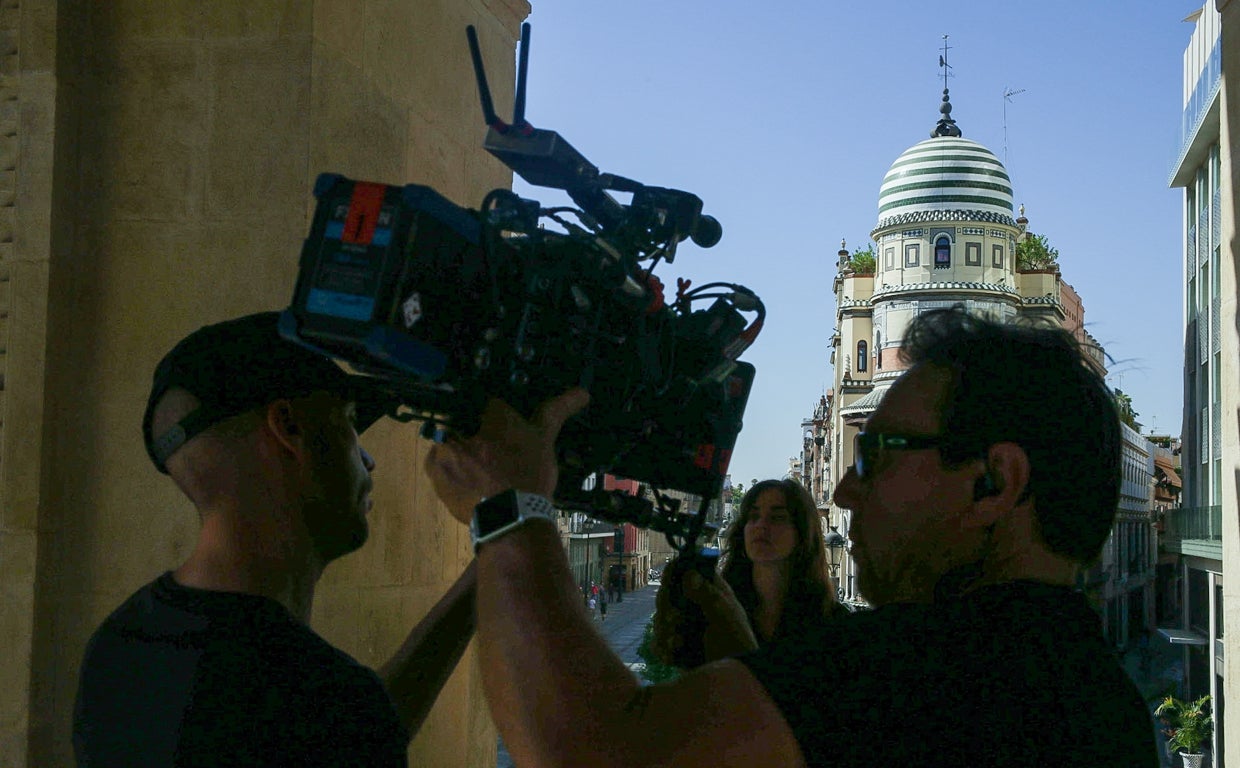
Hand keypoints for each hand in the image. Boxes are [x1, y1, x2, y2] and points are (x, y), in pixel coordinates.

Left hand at [424, 389, 589, 524]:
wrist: (510, 520)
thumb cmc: (530, 475)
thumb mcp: (545, 440)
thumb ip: (556, 411)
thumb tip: (583, 392)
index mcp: (490, 414)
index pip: (493, 406)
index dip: (502, 422)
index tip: (510, 439)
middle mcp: (463, 425)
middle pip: (470, 423)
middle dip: (480, 436)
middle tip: (497, 460)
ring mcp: (444, 452)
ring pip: (453, 444)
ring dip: (463, 454)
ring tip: (484, 477)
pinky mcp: (436, 476)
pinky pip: (442, 467)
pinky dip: (453, 473)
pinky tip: (471, 485)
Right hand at [651, 557, 758, 667]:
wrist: (733, 675)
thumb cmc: (735, 642)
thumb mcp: (725, 617)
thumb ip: (707, 596)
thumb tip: (689, 573)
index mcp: (708, 592)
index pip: (686, 572)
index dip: (674, 574)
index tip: (669, 585)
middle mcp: (692, 605)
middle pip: (665, 596)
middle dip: (667, 610)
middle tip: (676, 620)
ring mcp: (682, 626)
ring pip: (659, 620)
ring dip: (665, 632)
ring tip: (679, 643)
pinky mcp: (675, 646)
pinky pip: (658, 642)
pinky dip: (663, 649)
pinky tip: (674, 656)